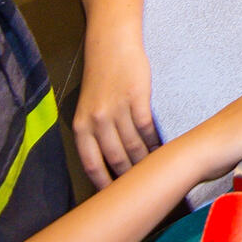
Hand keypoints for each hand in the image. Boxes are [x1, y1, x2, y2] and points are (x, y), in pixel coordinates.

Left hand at [71, 34, 159, 188]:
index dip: (103, 184)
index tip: (115, 197)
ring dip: (145, 161)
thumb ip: (95, 131)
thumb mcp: (88, 106)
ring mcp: (116, 109)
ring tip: (154, 170)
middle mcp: (96, 120)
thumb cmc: (101, 75)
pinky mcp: (136, 98)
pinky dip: (155, 141)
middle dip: (129, 176)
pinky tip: (161, 148)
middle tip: (141, 187)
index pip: (91, 164)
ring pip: (133, 146)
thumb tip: (109, 159)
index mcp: (81, 125)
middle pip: (115, 158)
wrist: (111, 43)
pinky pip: (146, 128)